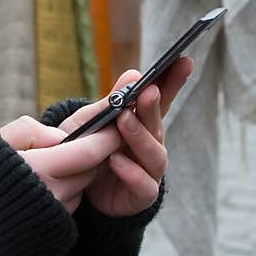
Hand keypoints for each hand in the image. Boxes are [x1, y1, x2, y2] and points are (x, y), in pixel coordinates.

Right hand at [0, 115, 123, 214]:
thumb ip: (26, 130)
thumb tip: (59, 136)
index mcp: (38, 169)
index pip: (89, 151)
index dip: (106, 137)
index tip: (113, 125)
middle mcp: (51, 196)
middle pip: (90, 170)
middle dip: (94, 154)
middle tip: (84, 141)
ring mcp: (53, 218)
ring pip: (79, 189)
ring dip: (74, 176)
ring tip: (48, 168)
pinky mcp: (52, 235)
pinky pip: (68, 208)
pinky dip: (62, 194)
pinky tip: (39, 191)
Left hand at [58, 58, 192, 217]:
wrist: (71, 193)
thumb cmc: (83, 152)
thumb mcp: (89, 123)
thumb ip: (110, 103)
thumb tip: (133, 74)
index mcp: (140, 124)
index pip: (160, 100)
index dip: (173, 81)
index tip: (183, 60)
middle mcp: (150, 146)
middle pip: (157, 124)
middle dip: (153, 107)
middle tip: (146, 91)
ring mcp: (148, 171)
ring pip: (155, 154)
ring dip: (141, 136)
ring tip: (124, 121)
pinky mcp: (141, 196)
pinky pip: (144, 185)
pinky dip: (131, 173)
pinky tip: (116, 161)